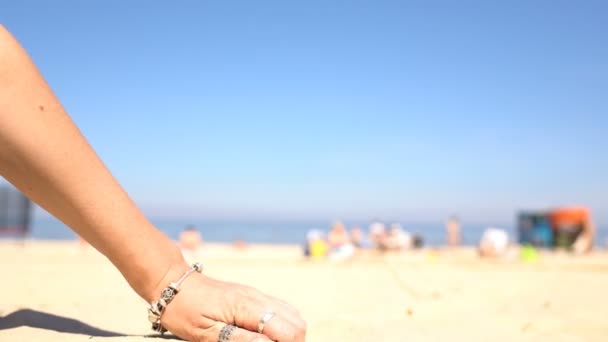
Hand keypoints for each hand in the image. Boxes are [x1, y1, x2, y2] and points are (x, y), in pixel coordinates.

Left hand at [155, 266, 306, 341]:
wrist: (172, 281)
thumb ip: (239, 340)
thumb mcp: (205, 332)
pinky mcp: (252, 296)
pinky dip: (281, 324)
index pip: (288, 330)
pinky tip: (265, 335)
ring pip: (292, 314)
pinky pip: (280, 308)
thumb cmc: (183, 309)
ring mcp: (256, 294)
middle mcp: (257, 297)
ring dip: (288, 334)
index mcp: (247, 307)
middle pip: (297, 323)